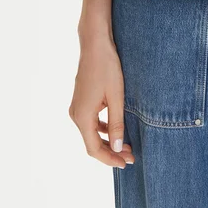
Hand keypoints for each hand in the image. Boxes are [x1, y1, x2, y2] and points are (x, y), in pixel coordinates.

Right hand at [69, 36, 133, 168]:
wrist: (95, 45)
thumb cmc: (107, 67)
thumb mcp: (116, 96)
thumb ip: (117, 123)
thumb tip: (118, 148)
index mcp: (82, 116)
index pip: (94, 149)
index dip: (110, 159)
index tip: (126, 163)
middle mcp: (76, 115)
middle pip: (91, 143)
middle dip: (111, 152)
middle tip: (131, 156)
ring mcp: (77, 107)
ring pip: (91, 133)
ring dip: (107, 141)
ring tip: (127, 145)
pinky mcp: (81, 101)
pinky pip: (91, 122)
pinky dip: (102, 129)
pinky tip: (116, 129)